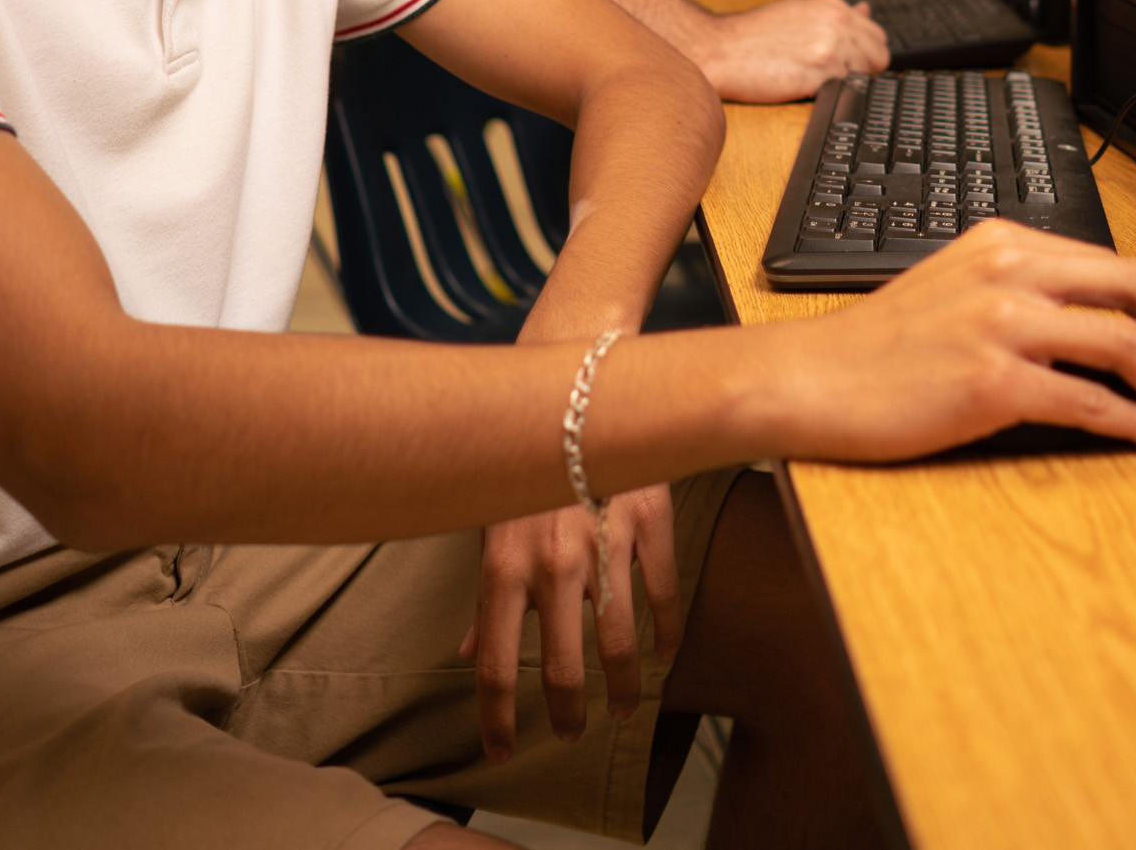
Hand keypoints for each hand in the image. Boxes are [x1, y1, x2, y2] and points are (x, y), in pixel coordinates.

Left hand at [459, 482, 682, 760]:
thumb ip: (485, 594)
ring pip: (618, 639)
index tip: (501, 750)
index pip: (493, 662)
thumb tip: (467, 650)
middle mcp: (552, 560)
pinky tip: (665, 652)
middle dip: (567, 712)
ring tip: (622, 708)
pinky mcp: (650, 518)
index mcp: (503, 564)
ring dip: (622, 686)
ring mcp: (604, 540)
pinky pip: (664, 591)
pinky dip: (668, 630)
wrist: (577, 386)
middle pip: (560, 663)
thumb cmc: (525, 460)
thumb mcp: (492, 523)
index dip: (497, 716)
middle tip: (574, 732)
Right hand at [687, 0, 888, 102]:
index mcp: (833, 6)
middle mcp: (837, 23)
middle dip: (861, 70)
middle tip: (828, 75)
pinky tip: (804, 85)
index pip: (877, 36)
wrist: (720, 50)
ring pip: (864, 76)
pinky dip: (829, 93)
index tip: (847, 64)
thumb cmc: (753, 36)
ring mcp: (831, 47)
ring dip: (843, 82)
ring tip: (811, 78)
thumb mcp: (799, 13)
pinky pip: (844, 90)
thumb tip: (866, 9)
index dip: (864, 55)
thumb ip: (837, 15)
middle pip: (878, 58)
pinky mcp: (821, 72)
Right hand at [767, 224, 1135, 457]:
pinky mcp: (992, 382)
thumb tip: (1094, 326)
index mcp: (1004, 241)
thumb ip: (1019, 289)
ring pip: (1125, 346)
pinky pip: (1091, 402)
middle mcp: (1010, 270)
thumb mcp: (954, 286)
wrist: (810, 379)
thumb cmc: (877, 347)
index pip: (1113, 261)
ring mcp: (1002, 324)